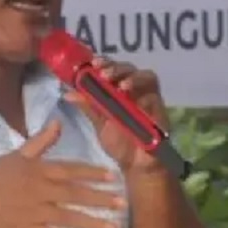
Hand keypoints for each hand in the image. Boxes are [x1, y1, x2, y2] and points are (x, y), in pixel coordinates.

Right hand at [0, 120, 126, 227]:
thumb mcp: (15, 154)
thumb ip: (40, 142)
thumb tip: (58, 122)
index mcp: (38, 170)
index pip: (71, 170)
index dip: (93, 174)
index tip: (113, 177)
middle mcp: (40, 191)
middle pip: (75, 195)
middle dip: (101, 199)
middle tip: (122, 204)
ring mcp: (35, 213)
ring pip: (69, 218)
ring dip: (92, 223)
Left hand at [64, 57, 170, 175]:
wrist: (135, 165)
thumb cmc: (119, 142)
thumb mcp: (99, 122)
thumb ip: (87, 106)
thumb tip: (67, 93)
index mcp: (119, 89)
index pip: (113, 67)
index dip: (105, 62)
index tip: (93, 63)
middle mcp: (135, 89)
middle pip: (129, 68)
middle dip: (116, 67)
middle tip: (104, 74)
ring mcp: (149, 97)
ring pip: (146, 76)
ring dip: (132, 77)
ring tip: (121, 86)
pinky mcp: (160, 109)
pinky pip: (154, 95)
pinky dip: (144, 95)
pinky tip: (134, 97)